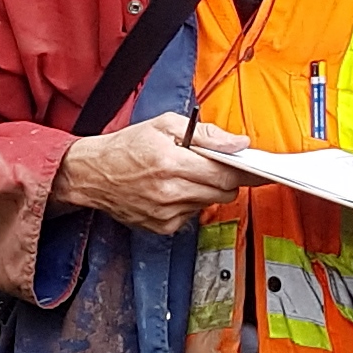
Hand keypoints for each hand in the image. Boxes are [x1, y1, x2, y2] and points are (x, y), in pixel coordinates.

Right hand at [57, 113, 248, 233]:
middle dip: (226, 178)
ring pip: (209, 203)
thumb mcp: (164, 125)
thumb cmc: (126, 147)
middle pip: (223, 191)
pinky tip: (172, 190)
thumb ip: (206, 134)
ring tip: (184, 174)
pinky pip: (193, 214)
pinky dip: (190, 202)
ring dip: (206, 188)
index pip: (225, 173)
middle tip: (215, 165)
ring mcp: (167, 214)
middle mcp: (171, 192)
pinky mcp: (163, 227)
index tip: (261, 170)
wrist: (92, 175)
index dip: (246, 171)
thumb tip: (238, 143)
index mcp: (173, 163)